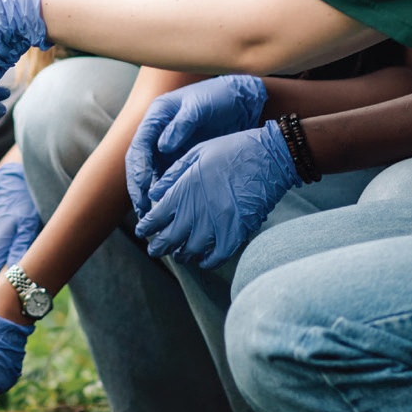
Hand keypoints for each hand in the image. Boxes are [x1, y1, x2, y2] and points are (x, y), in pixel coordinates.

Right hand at [0, 163, 41, 286]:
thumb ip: (20, 248)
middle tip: (35, 274)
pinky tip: (29, 241)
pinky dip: (15, 248)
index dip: (3, 287)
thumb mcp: (28, 224)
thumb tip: (17, 272)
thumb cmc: (23, 201)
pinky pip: (4, 247)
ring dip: (15, 260)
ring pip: (3, 258)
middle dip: (13, 275)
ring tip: (36, 254)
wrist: (13, 176)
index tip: (21, 289)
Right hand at [126, 74, 266, 215]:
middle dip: (139, 188)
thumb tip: (163, 147)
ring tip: (151, 217)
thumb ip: (182, 124)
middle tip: (142, 210)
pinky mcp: (182, 159)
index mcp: (156, 117)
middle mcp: (157, 134)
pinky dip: (167, 195)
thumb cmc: (219, 97)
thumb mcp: (200, 106)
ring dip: (149, 196)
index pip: (139, 146)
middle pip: (140, 164)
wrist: (242, 101)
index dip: (139, 167)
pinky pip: (169, 179)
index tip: (143, 186)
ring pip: (152, 175)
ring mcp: (169, 148)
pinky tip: (170, 210)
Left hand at [133, 121, 298, 268]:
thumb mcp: (196, 153)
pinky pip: (219, 256)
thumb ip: (172, 175)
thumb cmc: (232, 149)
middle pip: (170, 238)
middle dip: (158, 247)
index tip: (141, 232)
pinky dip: (208, 262)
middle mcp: (198, 209)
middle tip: (154, 251)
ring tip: (178, 255)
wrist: (270, 156)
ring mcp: (218, 223)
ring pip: (192, 250)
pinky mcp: (238, 231)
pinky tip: (203, 260)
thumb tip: (153, 194)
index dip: (146, 228)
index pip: (157, 217)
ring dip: (181, 255)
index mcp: (185, 188)